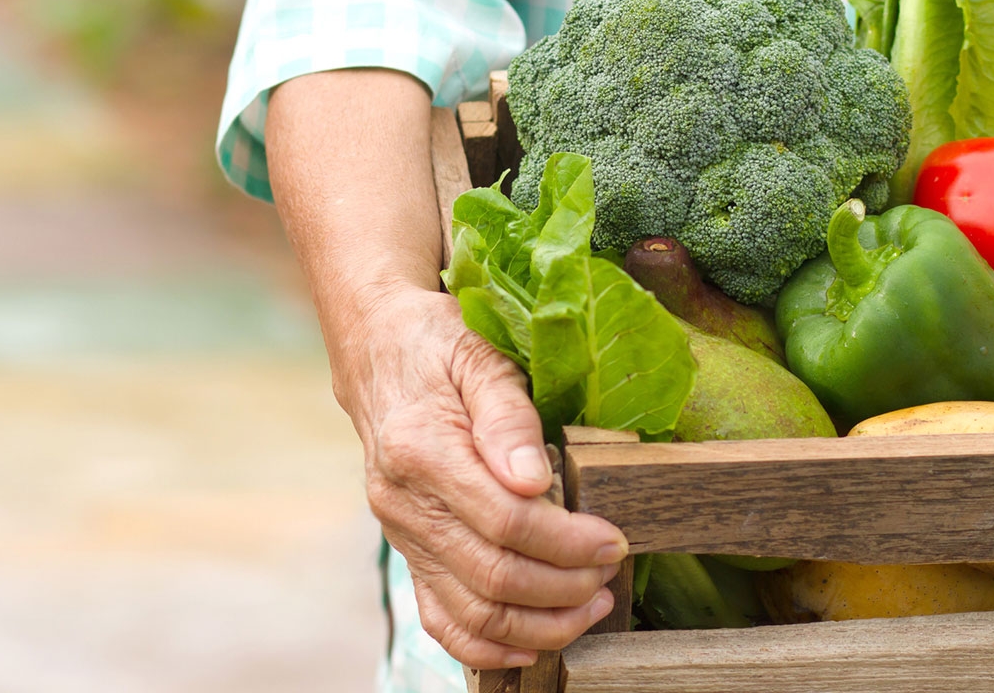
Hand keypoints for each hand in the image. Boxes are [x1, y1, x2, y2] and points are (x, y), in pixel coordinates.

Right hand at [331, 284, 627, 668]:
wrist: (380, 352)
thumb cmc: (439, 348)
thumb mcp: (480, 357)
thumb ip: (507, 416)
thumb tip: (533, 479)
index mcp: (421, 450)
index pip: (504, 520)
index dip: (566, 541)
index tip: (613, 540)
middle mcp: (404, 503)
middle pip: (491, 574)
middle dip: (564, 586)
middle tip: (610, 571)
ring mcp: (402, 535)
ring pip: (471, 612)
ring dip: (540, 624)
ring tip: (591, 606)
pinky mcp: (409, 552)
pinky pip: (442, 620)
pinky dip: (490, 646)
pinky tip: (535, 642)